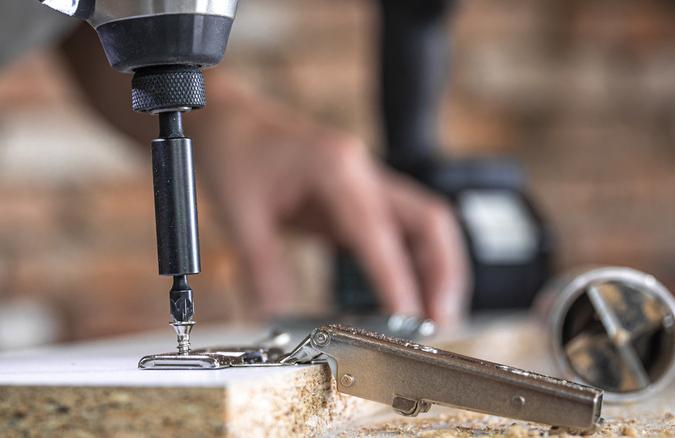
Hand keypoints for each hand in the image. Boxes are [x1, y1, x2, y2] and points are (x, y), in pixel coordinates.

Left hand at [186, 71, 470, 327]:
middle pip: (429, 220)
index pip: (379, 231)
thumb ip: (262, 269)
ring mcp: (366, 182)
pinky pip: (399, 230)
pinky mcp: (360, 196)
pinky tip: (404, 294)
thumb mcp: (240, 215)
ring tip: (432, 316)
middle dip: (443, 273)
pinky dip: (410, 263)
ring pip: (424, 224)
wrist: (231, 120)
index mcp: (335, 169)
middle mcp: (361, 172)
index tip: (407, 319)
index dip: (398, 279)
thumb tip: (273, 317)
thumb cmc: (236, 153)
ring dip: (436, 270)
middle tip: (440, 321)